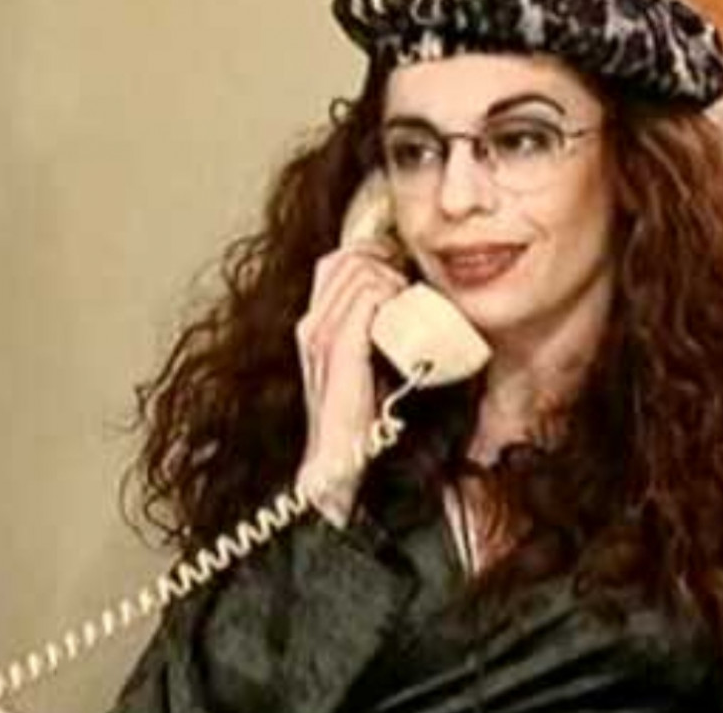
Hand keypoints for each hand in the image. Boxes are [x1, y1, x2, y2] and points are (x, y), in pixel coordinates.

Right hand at [294, 242, 406, 525]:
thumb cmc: (361, 423)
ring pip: (359, 270)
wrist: (340, 465)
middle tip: (410, 294)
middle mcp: (311, 325)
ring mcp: (318, 336)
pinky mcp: (336, 349)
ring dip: (393, 280)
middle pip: (349, 257)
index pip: (340, 260)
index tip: (405, 277)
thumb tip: (411, 305)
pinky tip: (405, 319)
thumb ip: (378, 334)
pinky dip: (391, 298)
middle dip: (386, 264)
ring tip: (409, 310)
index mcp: (316, 326)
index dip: (376, 257)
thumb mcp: (370, 367)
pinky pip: (366, 297)